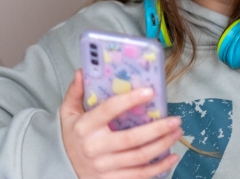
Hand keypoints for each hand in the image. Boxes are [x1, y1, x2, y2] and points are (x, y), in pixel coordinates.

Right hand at [60, 69, 181, 178]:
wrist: (62, 167)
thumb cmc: (70, 137)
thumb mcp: (67, 113)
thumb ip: (75, 93)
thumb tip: (81, 71)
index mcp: (85, 127)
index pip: (109, 110)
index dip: (130, 100)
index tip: (150, 92)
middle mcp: (95, 147)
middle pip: (132, 138)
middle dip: (157, 129)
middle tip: (175, 120)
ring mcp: (105, 166)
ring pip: (140, 157)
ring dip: (162, 145)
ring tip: (176, 133)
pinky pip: (140, 175)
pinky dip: (159, 167)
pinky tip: (171, 157)